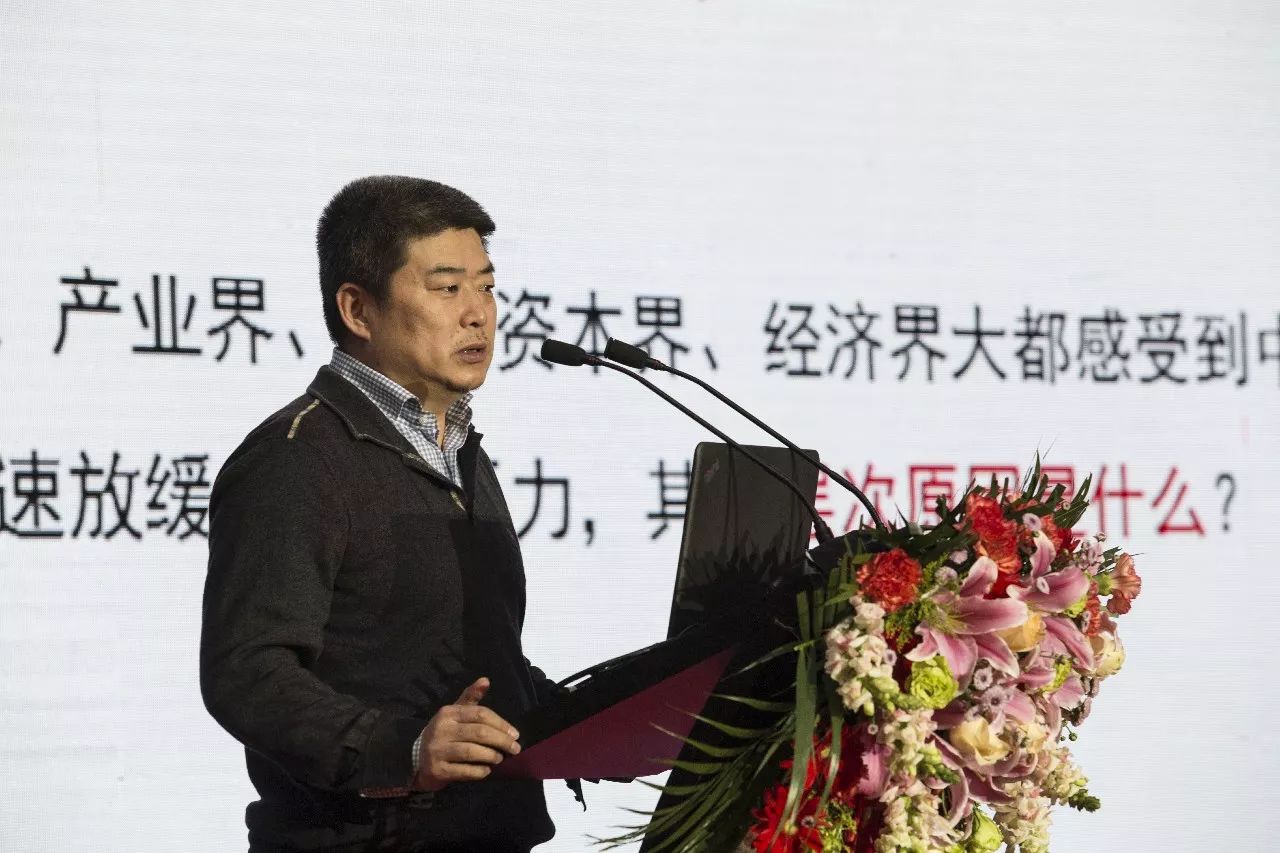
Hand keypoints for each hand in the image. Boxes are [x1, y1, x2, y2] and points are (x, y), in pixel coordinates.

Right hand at [413, 677, 520, 791]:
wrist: (416, 759)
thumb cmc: (443, 733)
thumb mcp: (454, 713)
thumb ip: (471, 697)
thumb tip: (486, 680)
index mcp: (448, 713)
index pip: (480, 714)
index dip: (501, 723)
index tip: (515, 734)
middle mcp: (441, 730)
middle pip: (479, 732)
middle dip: (501, 741)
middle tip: (515, 749)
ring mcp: (438, 750)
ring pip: (472, 752)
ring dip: (491, 756)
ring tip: (500, 758)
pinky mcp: (438, 770)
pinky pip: (464, 771)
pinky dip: (479, 771)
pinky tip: (487, 770)